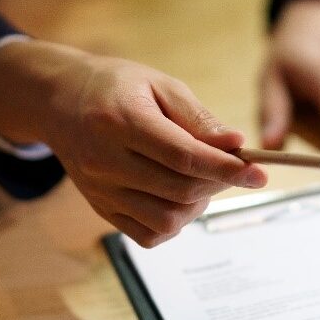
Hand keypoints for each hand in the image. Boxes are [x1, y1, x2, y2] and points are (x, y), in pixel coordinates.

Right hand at [0, 40, 266, 246]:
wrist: (60, 102)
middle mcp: (106, 161)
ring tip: (202, 178)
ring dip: (199, 204)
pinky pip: (148, 234)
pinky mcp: (100, 209)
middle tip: (234, 167)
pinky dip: (174, 222)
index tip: (259, 173)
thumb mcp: (160, 85)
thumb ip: (198, 118)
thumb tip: (237, 144)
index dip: (227, 168)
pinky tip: (179, 195)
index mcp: (122, 121)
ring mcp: (101, 190)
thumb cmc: (117, 87)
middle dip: (219, 182)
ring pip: (167, 219)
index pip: (184, 157)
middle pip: (180, 189)